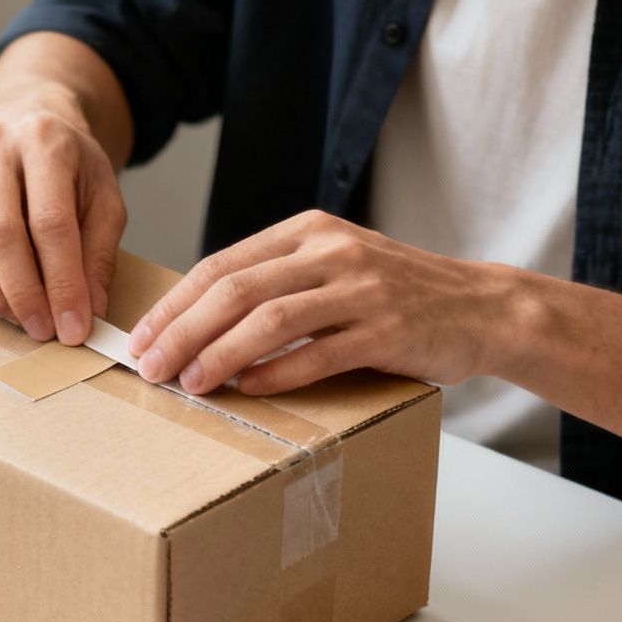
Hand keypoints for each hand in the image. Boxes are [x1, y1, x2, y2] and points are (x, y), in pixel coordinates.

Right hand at [0, 88, 126, 344]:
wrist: (28, 124)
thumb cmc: (69, 167)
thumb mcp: (104, 199)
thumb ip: (99, 253)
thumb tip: (89, 310)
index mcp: (44, 140)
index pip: (51, 224)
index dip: (62, 282)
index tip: (73, 326)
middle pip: (0, 234)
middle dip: (23, 293)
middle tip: (42, 329)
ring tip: (18, 315)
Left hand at [129, 210, 525, 394]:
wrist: (481, 308)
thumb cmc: (396, 296)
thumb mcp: (334, 268)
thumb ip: (277, 282)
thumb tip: (199, 322)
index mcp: (309, 231)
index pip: (221, 265)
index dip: (174, 304)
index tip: (140, 338)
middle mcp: (332, 251)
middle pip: (236, 290)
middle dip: (183, 331)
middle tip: (150, 367)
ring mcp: (362, 289)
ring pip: (271, 319)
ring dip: (221, 353)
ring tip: (189, 383)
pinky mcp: (388, 330)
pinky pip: (320, 353)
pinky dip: (278, 373)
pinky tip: (248, 390)